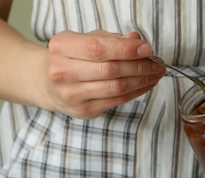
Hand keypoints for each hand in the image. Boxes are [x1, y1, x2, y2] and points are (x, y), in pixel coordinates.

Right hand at [45, 30, 165, 118]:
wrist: (47, 82)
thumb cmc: (72, 57)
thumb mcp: (86, 40)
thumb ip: (111, 39)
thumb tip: (136, 41)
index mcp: (62, 47)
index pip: (99, 48)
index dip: (126, 49)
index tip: (146, 49)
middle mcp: (62, 71)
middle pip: (110, 70)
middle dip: (139, 67)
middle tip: (157, 63)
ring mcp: (71, 94)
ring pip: (116, 88)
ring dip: (141, 81)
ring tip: (155, 74)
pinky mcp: (83, 110)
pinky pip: (116, 101)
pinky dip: (136, 92)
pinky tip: (145, 84)